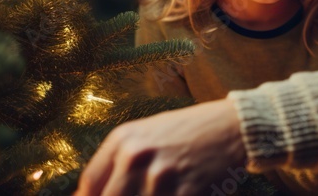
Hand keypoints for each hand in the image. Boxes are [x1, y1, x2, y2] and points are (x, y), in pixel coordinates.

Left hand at [75, 99, 245, 195]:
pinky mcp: (184, 190)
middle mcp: (136, 155)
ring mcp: (160, 175)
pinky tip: (176, 192)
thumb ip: (117, 162)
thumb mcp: (145, 136)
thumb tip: (87, 194)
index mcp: (123, 139)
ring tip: (161, 190)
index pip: (89, 184)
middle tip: (137, 195)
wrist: (230, 128)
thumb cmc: (186, 132)